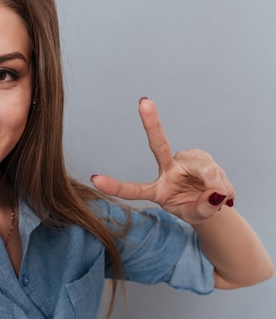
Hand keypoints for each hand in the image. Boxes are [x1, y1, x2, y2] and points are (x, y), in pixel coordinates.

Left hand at [90, 98, 234, 224]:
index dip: (115, 186)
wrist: (211, 203)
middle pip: (159, 146)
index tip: (94, 179)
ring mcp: (184, 161)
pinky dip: (224, 185)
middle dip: (151, 123)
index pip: (133, 189)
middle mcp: (167, 169)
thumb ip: (203, 209)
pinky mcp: (200, 157)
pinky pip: (215, 170)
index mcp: (156, 190)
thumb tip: (215, 193)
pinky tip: (224, 192)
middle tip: (144, 102)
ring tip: (220, 199)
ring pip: (203, 169)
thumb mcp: (196, 216)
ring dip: (216, 185)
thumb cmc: (194, 208)